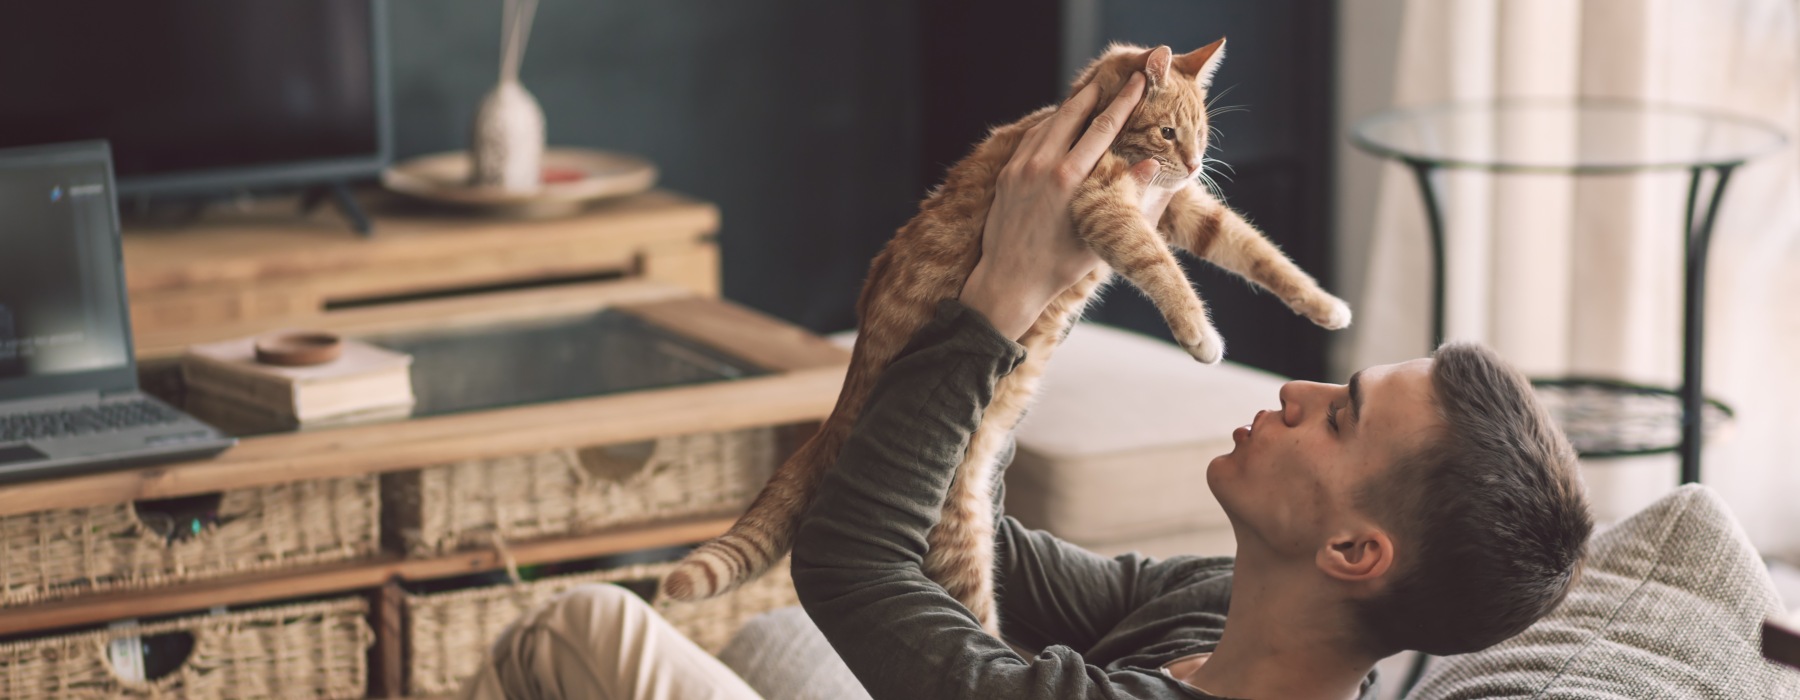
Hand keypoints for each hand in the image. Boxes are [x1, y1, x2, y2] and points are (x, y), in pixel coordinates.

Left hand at [960, 73, 1184, 340]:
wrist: (1009, 281)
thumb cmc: (1061, 266)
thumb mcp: (1102, 234)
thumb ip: (1127, 197)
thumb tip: (1152, 165)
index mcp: (1069, 179)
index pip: (1103, 128)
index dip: (1123, 102)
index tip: (1137, 82)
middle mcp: (1042, 166)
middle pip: (1073, 115)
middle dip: (1096, 93)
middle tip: (1114, 77)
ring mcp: (1020, 168)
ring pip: (1049, 123)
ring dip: (1071, 107)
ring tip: (1090, 94)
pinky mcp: (1007, 174)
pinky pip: (1031, 139)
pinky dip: (1048, 126)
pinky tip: (1059, 122)